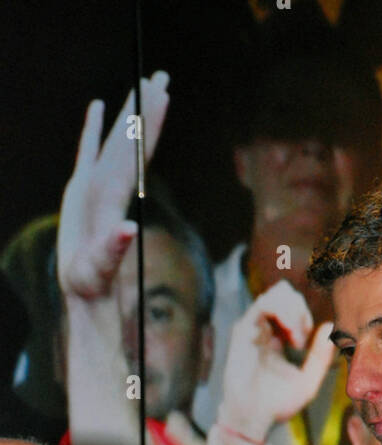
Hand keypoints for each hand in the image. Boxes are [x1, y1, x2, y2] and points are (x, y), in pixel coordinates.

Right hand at [57, 72, 169, 299]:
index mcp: (118, 196)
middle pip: (133, 140)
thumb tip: (126, 230)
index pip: (138, 152)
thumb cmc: (93, 285)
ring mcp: (98, 186)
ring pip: (115, 140)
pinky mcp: (82, 192)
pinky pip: (89, 150)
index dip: (150, 123)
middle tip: (162, 75)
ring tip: (141, 83)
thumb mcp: (102, 268)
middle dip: (146, 108)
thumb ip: (114, 249)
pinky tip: (98, 107)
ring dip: (128, 113)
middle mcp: (113, 187)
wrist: (86, 294)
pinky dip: (93, 128)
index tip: (162, 95)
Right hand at [219, 282, 334, 443]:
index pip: (292, 307)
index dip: (304, 316)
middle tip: (303, 337)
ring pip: (275, 294)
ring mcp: (252, 329)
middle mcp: (264, 330)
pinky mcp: (243, 332)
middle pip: (284, 294)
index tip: (306, 343)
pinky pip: (262, 305)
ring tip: (297, 335)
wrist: (254, 419)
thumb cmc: (278, 404)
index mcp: (278, 338)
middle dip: (300, 310)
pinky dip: (282, 313)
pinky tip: (291, 335)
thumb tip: (330, 327)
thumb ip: (320, 356)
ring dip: (293, 310)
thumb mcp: (308, 380)